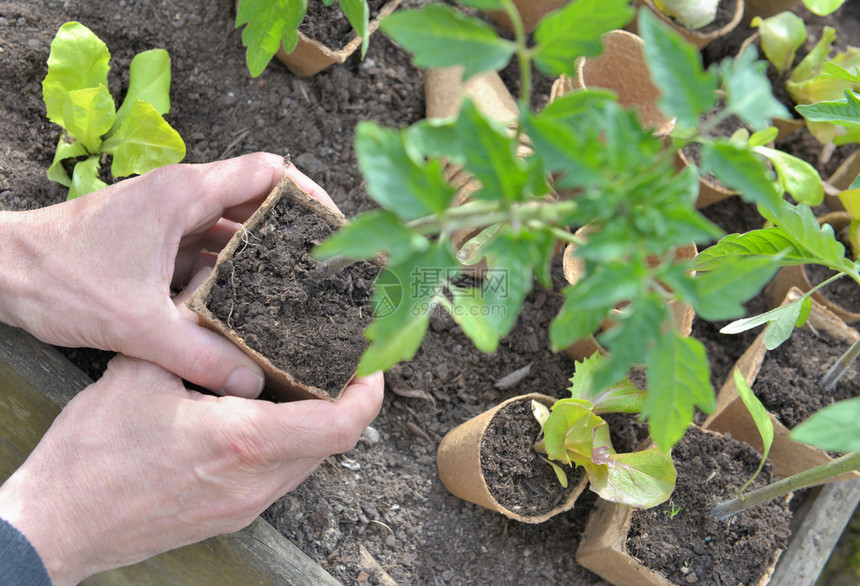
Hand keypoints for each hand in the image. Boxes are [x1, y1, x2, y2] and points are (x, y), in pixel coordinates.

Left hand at [0, 153, 334, 396]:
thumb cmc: (57, 278)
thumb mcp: (136, 323)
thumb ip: (199, 353)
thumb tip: (252, 384)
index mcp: (185, 194)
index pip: (269, 172)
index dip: (309, 195)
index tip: (334, 229)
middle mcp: (182, 196)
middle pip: (257, 201)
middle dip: (293, 234)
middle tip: (324, 271)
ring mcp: (167, 216)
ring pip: (231, 228)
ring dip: (261, 256)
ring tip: (295, 291)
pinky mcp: (154, 238)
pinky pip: (206, 248)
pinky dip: (229, 270)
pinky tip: (245, 305)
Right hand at [0, 355, 383, 585]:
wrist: (59, 524)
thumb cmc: (94, 455)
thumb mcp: (141, 371)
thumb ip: (191, 327)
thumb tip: (217, 280)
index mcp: (244, 442)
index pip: (341, 425)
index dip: (368, 393)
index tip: (371, 363)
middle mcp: (257, 482)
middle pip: (332, 441)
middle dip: (344, 400)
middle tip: (338, 359)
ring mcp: (247, 506)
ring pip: (308, 460)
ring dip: (315, 420)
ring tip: (301, 378)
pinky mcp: (233, 515)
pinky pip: (281, 475)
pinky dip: (287, 440)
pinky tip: (261, 411)